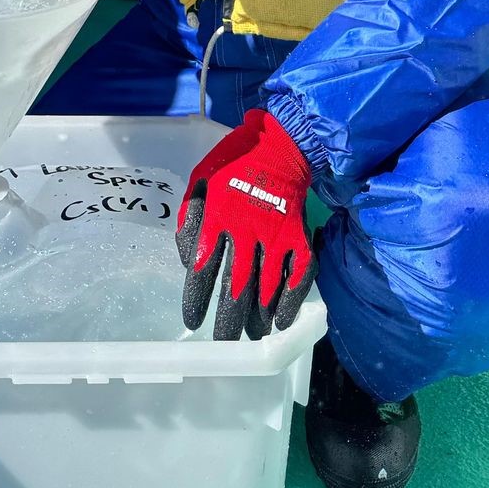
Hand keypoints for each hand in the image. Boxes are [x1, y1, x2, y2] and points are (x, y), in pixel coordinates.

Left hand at [177, 109, 315, 340]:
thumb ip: (190, 216)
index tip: (192, 320)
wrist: (280, 144)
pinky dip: (290, 302)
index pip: (202, 268)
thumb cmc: (235, 161)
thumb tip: (188, 257)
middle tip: (222, 343)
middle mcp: (247, 231)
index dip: (196, 298)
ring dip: (258, 317)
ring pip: (267, 289)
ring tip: (250, 336)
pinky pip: (297, 277)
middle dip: (227, 321)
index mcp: (218, 215)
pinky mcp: (299, 238)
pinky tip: (281, 321)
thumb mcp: (199, 178)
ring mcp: (277, 236)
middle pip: (235, 287)